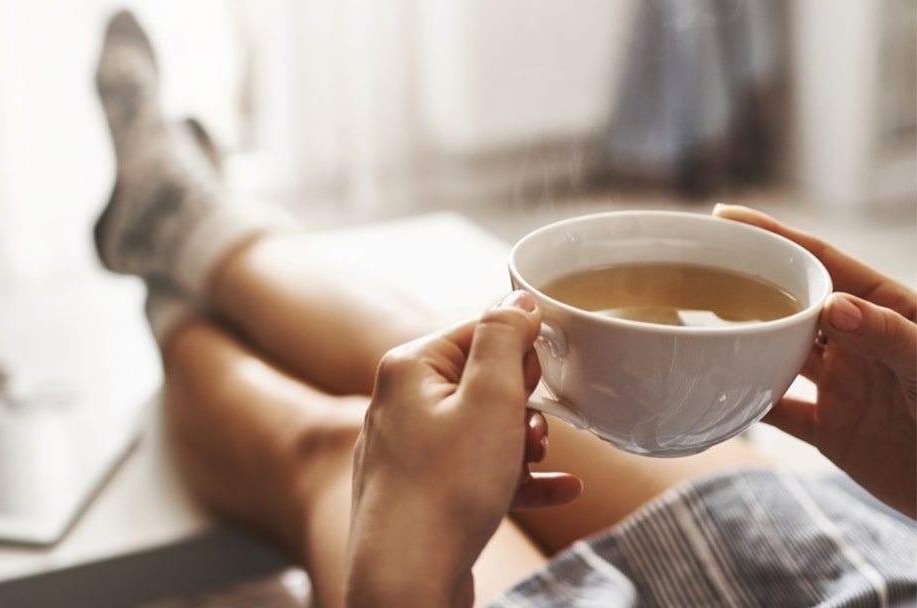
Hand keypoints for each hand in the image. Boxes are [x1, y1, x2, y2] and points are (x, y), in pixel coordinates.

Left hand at [346, 291, 581, 606]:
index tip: (541, 382)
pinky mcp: (422, 493)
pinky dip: (516, 478)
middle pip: (481, 380)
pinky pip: (477, 472)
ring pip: (482, 428)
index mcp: (409, 367)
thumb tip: (517, 299)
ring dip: (521, 442)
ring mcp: (408, 451)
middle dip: (521, 403)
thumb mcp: (489, 399)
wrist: (405, 580)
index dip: (520, 354)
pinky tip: (561, 490)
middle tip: (533, 430)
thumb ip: (504, 339)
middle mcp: (400, 403)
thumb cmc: (445, 490)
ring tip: (537, 461)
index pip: (477, 331)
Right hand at [714, 204, 915, 517]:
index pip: (822, 261)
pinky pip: (777, 411)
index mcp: (884, 309)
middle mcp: (857, 340)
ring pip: (778, 352)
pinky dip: (745, 404)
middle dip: (748, 284)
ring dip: (741, 340)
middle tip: (698, 271)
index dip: (775, 237)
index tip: (727, 219)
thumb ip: (887, 334)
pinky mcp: (831, 429)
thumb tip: (830, 306)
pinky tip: (711, 395)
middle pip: (791, 303)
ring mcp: (841, 384)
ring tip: (696, 323)